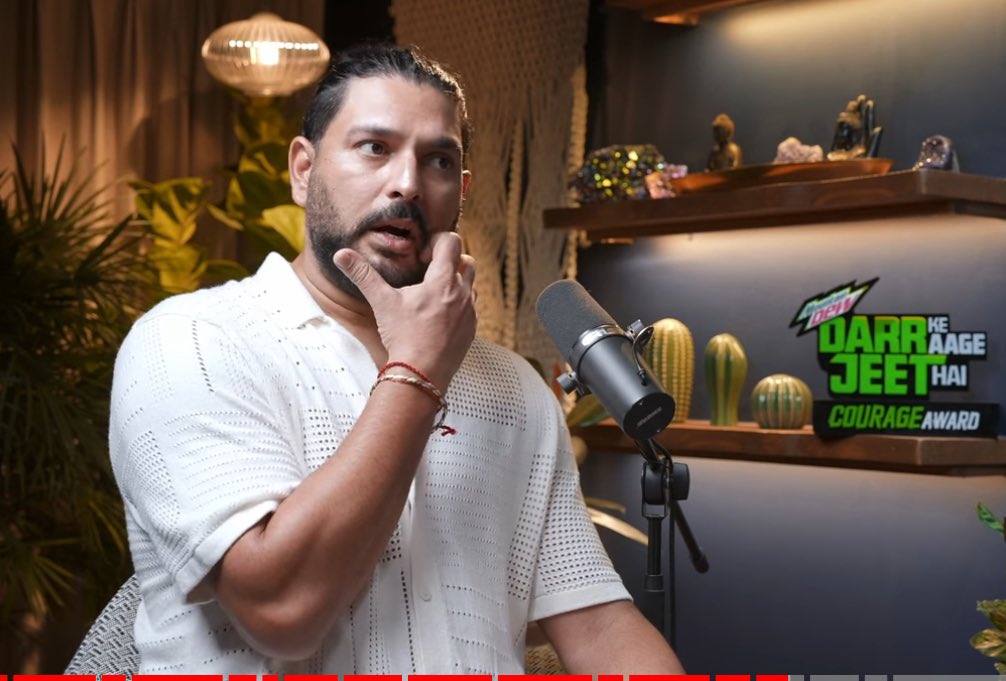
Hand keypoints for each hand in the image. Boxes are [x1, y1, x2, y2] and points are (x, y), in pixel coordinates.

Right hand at [333, 232, 476, 389]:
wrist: (420, 374)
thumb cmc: (403, 336)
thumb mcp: (381, 302)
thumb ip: (363, 274)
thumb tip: (341, 254)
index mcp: (443, 280)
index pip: (451, 242)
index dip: (436, 242)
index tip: (421, 257)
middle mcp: (462, 293)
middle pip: (466, 260)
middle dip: (450, 261)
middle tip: (428, 273)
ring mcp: (470, 312)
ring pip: (471, 284)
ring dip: (456, 282)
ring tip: (433, 294)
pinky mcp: (472, 329)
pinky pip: (471, 307)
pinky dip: (458, 305)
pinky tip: (438, 316)